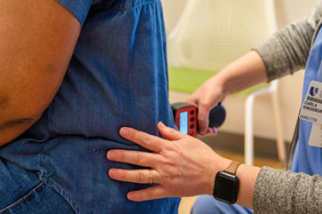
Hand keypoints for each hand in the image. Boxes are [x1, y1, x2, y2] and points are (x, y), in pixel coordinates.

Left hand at [107, 122, 229, 200]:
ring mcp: (165, 176)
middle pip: (139, 157)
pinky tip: (129, 195)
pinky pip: (151, 193)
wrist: (213, 174)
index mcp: (168, 148)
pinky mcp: (168, 189)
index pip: (146, 139)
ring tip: (111, 173)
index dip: (133, 135)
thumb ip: (171, 133)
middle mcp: (164, 162)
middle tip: (108, 154)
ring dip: (124, 174)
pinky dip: (140, 195)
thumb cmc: (202, 155)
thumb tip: (159, 125)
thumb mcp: (187, 139)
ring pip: (140, 175)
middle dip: (122, 155)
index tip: (121, 131)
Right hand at [186, 76, 226, 135]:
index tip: (195, 134)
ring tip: (212, 131)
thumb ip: (202, 119)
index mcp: (186, 106)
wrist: (222, 85)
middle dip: (200, 131)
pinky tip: (213, 129)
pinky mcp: (204, 113)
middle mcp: (190, 109)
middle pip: (191, 125)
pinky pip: (204, 124)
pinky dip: (208, 128)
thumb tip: (202, 131)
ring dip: (205, 130)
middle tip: (208, 132)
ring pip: (199, 126)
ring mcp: (198, 111)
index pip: (183, 121)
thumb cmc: (211, 91)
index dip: (188, 129)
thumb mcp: (205, 105)